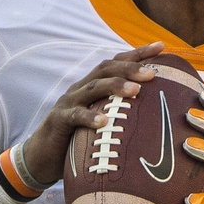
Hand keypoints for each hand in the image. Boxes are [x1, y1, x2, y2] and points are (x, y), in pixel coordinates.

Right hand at [19, 43, 163, 186]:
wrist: (42, 157)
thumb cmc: (78, 139)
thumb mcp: (102, 122)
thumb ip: (121, 113)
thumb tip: (157, 115)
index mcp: (93, 86)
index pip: (116, 63)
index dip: (137, 54)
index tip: (161, 47)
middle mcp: (81, 89)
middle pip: (106, 69)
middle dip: (130, 68)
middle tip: (152, 74)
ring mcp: (68, 102)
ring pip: (93, 88)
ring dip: (115, 86)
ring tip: (136, 91)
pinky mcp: (58, 121)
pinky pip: (74, 116)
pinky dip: (89, 117)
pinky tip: (104, 122)